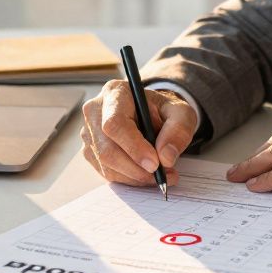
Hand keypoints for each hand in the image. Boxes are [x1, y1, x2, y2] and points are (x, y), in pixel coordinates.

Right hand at [79, 80, 197, 186]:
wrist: (152, 114)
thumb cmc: (163, 110)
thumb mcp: (181, 112)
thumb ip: (178, 130)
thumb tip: (166, 157)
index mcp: (115, 93)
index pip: (115, 123)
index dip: (133, 147)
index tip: (155, 164)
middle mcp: (95, 112)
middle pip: (107, 149)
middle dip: (136, 168)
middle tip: (162, 175)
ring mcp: (90, 133)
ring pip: (107, 165)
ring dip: (136, 176)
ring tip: (162, 174)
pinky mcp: (91, 151)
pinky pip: (107, 172)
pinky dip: (130, 178)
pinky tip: (147, 174)